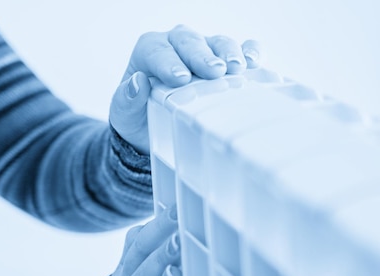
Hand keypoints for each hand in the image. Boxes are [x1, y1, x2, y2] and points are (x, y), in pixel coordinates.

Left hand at [109, 25, 261, 153]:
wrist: (157, 130)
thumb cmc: (140, 118)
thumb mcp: (125, 113)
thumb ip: (127, 98)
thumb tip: (139, 82)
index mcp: (151, 51)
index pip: (159, 50)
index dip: (169, 62)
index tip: (180, 79)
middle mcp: (179, 45)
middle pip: (191, 42)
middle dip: (203, 56)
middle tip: (214, 71)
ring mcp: (207, 51)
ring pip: (219, 43)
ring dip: (229, 53)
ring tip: (237, 68)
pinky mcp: (229, 63)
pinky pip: (244, 49)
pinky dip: (252, 52)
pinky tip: (254, 63)